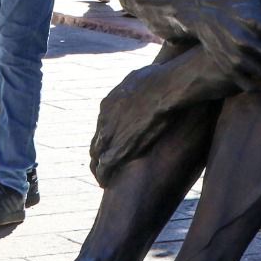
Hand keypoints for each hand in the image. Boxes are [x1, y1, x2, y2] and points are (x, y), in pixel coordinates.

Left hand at [89, 65, 172, 184]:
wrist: (164, 88)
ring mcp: (110, 135)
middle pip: (95, 142)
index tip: (110, 144)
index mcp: (108, 105)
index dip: (105, 137)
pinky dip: (103, 176)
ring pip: (96, 156)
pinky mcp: (120, 148)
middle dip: (98, 155)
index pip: (101, 126)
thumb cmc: (159, 80)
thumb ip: (135, 86)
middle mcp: (104, 120)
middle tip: (102, 165)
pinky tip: (105, 183)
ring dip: (98, 168)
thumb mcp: (140, 77)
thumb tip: (142, 82)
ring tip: (102, 178)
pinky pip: (105, 166)